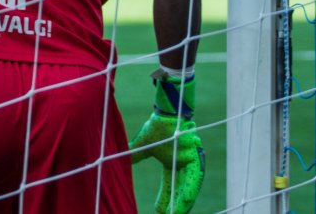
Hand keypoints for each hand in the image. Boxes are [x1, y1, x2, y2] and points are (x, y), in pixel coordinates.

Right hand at [129, 70, 205, 213]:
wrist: (165, 111)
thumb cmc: (157, 125)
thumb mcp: (144, 144)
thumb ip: (135, 154)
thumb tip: (119, 159)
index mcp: (173, 162)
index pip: (170, 185)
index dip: (165, 197)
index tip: (160, 210)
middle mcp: (184, 163)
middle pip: (182, 187)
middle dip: (178, 203)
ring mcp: (191, 159)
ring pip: (191, 183)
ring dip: (186, 198)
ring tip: (181, 210)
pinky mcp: (195, 155)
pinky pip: (195, 174)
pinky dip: (191, 186)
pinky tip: (187, 198)